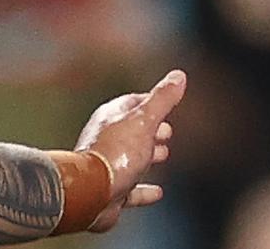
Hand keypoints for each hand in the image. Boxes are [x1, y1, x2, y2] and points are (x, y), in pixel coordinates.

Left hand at [73, 70, 185, 231]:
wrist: (91, 193)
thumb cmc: (115, 154)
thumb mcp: (146, 120)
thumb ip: (162, 99)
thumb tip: (178, 76)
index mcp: (112, 117)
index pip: (133, 103)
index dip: (152, 102)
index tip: (166, 103)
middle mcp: (106, 139)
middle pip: (131, 130)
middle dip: (151, 130)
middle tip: (166, 131)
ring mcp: (106, 166)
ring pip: (130, 158)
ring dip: (147, 156)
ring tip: (163, 155)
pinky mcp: (109, 191)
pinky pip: (130, 188)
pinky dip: (144, 189)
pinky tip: (156, 192)